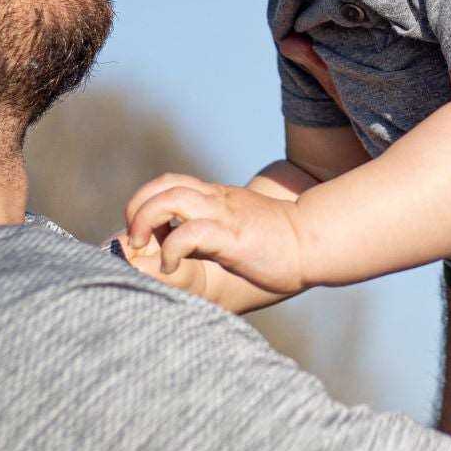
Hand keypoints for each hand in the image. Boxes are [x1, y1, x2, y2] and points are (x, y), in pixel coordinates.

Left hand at [121, 172, 305, 312]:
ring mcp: (223, 215)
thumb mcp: (235, 231)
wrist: (315, 241)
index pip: (169, 183)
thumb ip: (209, 233)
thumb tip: (177, 247)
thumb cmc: (278, 244)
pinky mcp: (231, 237)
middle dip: (137, 208)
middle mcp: (215, 201)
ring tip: (144, 247)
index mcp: (216, 198)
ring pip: (170, 199)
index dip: (145, 201)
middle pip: (163, 185)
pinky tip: (171, 267)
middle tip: (135, 239)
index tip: (140, 234)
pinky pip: (190, 233)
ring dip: (145, 221)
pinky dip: (170, 250)